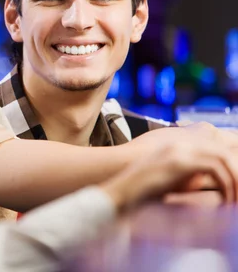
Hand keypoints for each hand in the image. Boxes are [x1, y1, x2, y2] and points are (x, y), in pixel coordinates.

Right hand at [100, 138, 237, 212]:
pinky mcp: (179, 162)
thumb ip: (185, 175)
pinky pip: (215, 168)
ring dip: (235, 179)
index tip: (235, 184)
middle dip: (236, 171)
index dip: (231, 164)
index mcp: (175, 146)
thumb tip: (206, 182)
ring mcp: (178, 150)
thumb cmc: (137, 193)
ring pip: (223, 156)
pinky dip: (226, 184)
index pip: (214, 146)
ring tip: (235, 197)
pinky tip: (226, 200)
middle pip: (222, 149)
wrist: (117, 194)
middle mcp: (178, 143)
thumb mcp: (166, 180)